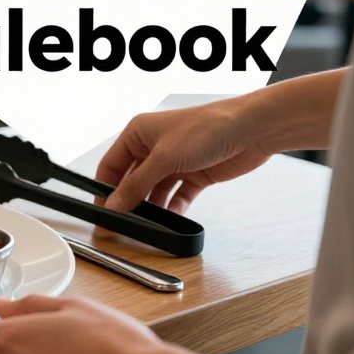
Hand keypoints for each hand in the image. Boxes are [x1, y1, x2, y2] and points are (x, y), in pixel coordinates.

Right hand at [96, 100, 269, 212]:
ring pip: (154, 191)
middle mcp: (154, 147)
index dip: (105, 188)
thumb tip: (113, 204)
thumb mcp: (164, 158)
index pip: (111, 165)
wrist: (251, 130)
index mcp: (139, 133)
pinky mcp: (194, 174)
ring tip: (146, 225)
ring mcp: (174, 162)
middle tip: (122, 223)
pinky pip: (177, 196)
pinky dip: (174, 209)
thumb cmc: (207, 128)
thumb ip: (136, 185)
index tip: (102, 211)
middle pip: (132, 180)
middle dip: (129, 201)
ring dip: (151, 207)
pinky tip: (171, 220)